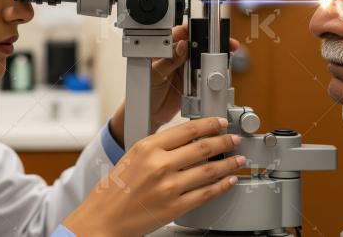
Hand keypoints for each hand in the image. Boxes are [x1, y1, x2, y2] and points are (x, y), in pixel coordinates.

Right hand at [63, 117, 244, 236]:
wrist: (104, 218)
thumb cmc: (115, 190)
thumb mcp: (134, 156)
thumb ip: (159, 147)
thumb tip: (189, 140)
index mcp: (147, 147)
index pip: (187, 130)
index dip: (209, 125)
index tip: (221, 123)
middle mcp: (159, 165)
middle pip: (202, 148)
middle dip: (224, 141)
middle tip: (234, 139)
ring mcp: (168, 187)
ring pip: (208, 171)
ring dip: (228, 164)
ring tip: (238, 159)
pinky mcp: (175, 207)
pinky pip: (205, 194)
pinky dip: (221, 186)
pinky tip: (228, 181)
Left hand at [148, 24, 239, 131]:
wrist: (150, 113)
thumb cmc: (145, 89)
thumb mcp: (154, 74)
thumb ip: (167, 61)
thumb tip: (180, 46)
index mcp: (167, 49)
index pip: (184, 33)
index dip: (197, 29)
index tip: (209, 31)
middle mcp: (179, 57)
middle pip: (199, 45)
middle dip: (212, 44)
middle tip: (225, 46)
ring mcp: (188, 69)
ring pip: (206, 61)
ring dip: (214, 62)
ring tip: (218, 65)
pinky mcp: (194, 83)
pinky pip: (207, 77)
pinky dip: (213, 77)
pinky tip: (214, 78)